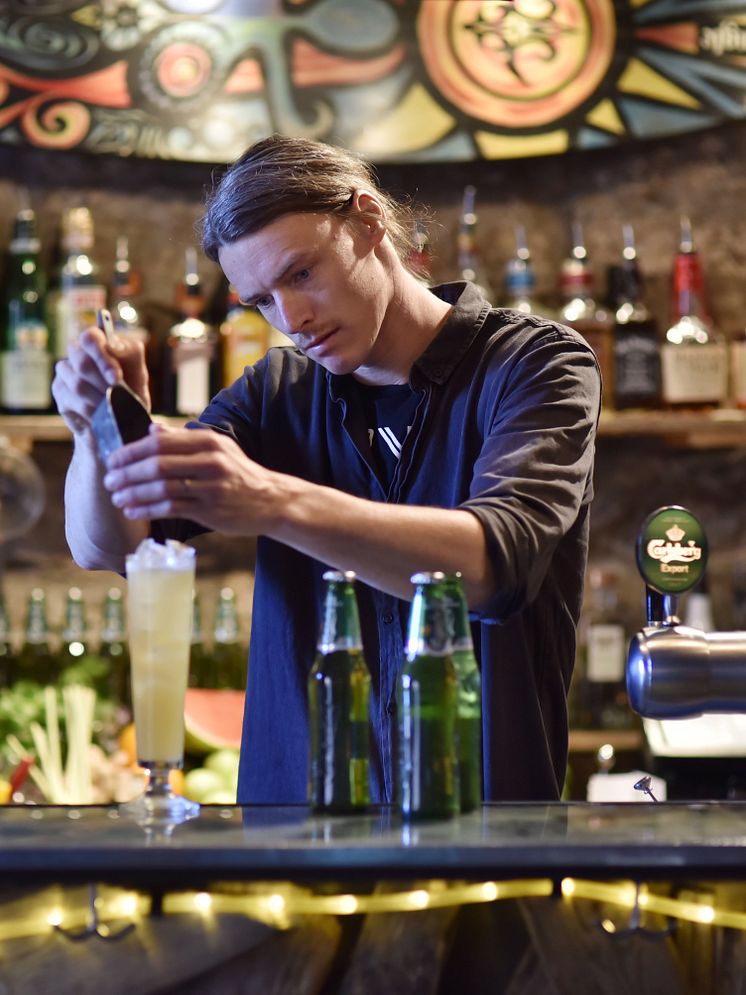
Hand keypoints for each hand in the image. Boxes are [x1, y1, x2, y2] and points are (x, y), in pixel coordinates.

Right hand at [52, 328, 150, 436]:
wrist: (123, 420)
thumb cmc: (131, 390)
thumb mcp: (139, 372)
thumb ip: (131, 354)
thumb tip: (112, 346)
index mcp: (97, 343)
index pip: (90, 338)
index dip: (101, 356)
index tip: (116, 377)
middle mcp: (77, 353)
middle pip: (81, 362)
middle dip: (103, 382)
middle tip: (117, 396)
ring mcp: (65, 372)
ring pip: (77, 384)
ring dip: (99, 399)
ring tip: (113, 408)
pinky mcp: (59, 393)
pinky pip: (72, 401)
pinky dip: (91, 411)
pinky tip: (100, 415)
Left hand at [102, 424, 279, 535]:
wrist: (271, 500)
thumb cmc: (239, 473)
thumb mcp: (218, 448)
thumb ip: (184, 438)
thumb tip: (151, 429)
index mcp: (208, 441)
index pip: (160, 443)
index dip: (132, 451)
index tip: (114, 459)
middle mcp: (210, 461)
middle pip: (157, 465)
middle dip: (127, 474)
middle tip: (110, 480)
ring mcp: (211, 487)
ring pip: (161, 488)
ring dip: (133, 493)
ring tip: (117, 497)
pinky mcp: (210, 511)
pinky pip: (171, 509)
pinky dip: (147, 510)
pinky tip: (133, 511)